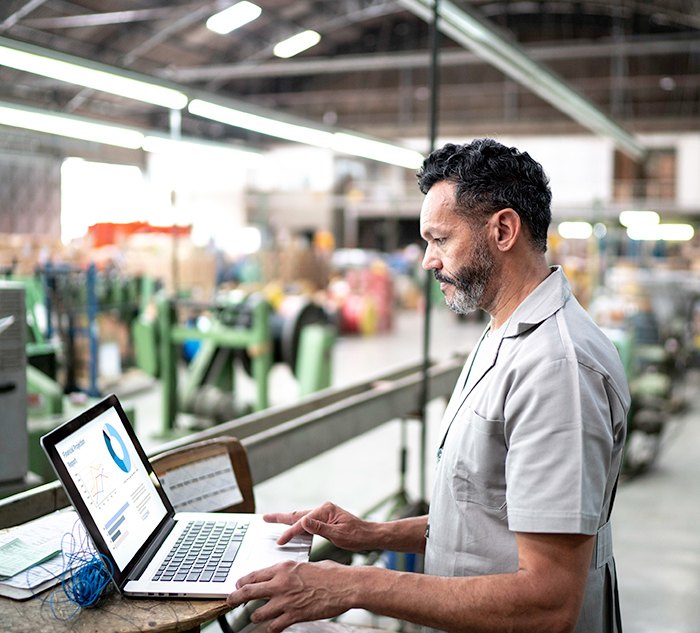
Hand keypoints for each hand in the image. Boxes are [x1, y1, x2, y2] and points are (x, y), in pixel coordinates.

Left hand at [227, 560, 350, 632]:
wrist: (345, 586)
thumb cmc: (331, 574)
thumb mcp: (307, 565)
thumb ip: (292, 572)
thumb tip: (287, 575)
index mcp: (284, 568)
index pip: (255, 575)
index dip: (243, 581)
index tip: (238, 584)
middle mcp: (281, 584)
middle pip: (248, 592)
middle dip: (235, 597)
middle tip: (230, 600)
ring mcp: (286, 601)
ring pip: (258, 613)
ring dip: (256, 616)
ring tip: (256, 616)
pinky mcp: (294, 616)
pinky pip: (274, 626)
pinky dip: (272, 628)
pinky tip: (273, 627)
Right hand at [264, 502, 374, 550]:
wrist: (370, 536)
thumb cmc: (357, 536)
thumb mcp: (339, 535)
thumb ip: (321, 528)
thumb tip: (304, 521)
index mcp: (325, 510)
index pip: (303, 522)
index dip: (290, 532)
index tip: (280, 541)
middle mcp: (323, 509)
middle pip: (298, 514)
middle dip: (281, 517)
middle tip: (265, 518)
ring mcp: (324, 514)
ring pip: (301, 518)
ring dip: (287, 520)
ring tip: (272, 521)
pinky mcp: (325, 520)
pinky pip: (307, 522)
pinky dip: (297, 525)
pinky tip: (292, 529)